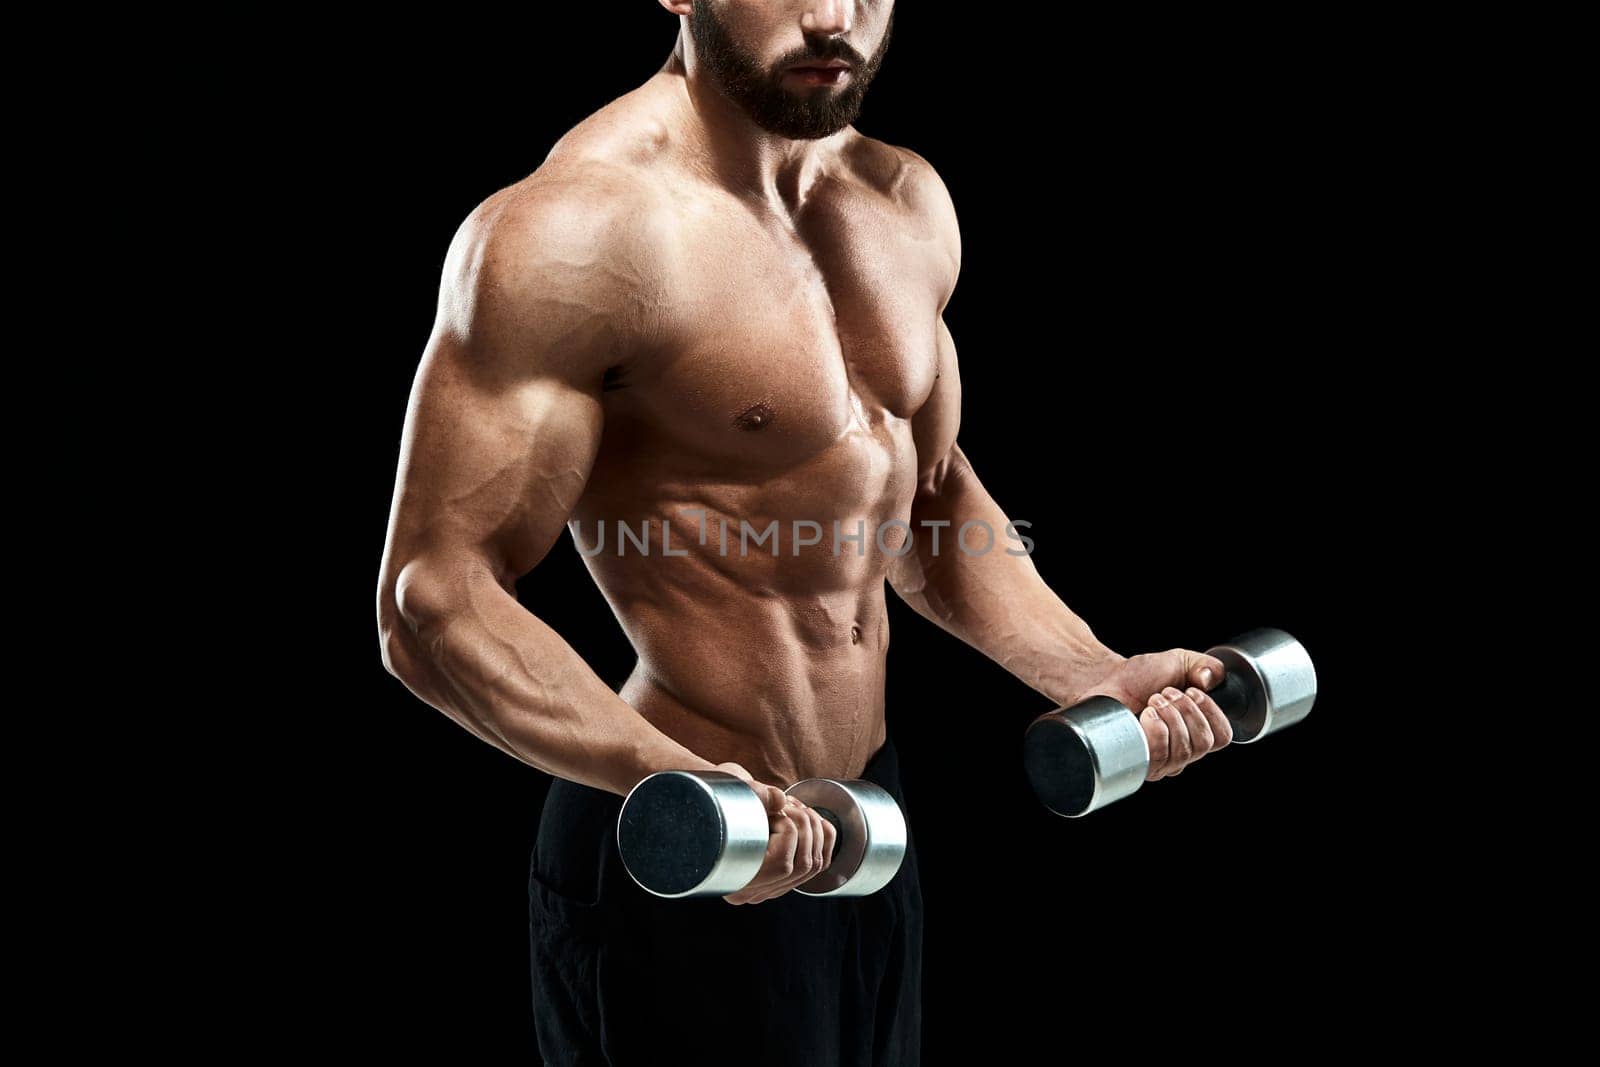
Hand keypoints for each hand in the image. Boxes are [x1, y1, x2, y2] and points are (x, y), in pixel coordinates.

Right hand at [713, 762, 837, 904]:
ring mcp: (767, 886)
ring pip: (813, 865)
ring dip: (814, 829)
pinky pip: (818, 863)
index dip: (789, 831)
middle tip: (788, 804)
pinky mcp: (780, 876)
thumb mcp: (730, 793)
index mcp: (733, 879)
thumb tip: (779, 799)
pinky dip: (823, 837)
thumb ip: (755, 795)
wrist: (707, 803)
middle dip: (806, 827)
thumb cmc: (713, 798)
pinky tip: (806, 817)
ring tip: (794, 808)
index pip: (783, 864)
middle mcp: (750, 890)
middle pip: (803, 866)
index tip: (776, 809)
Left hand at [1075, 648, 1233, 780]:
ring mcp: (1162, 761)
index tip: (1192, 691)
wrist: (1106, 679)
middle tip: (1165, 693)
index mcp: (1197, 729)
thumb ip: (1206, 666)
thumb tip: (1210, 680)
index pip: (1223, 737)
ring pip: (1183, 752)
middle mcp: (1183, 750)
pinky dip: (1155, 729)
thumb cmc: (1140, 676)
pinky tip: (1145, 715)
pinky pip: (1159, 756)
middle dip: (1186, 710)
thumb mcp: (1180, 661)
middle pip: (1204, 744)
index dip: (1211, 712)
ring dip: (1169, 717)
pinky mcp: (1140, 763)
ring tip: (1153, 701)